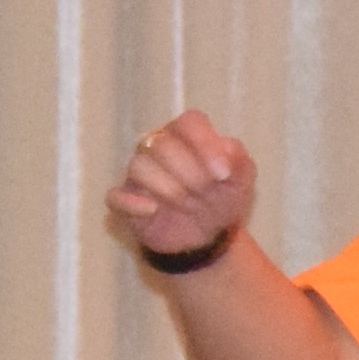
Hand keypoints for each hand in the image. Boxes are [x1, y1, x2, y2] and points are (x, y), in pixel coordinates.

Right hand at [109, 108, 255, 262]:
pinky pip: (115, 196)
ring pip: (138, 166)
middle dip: (188, 172)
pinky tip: (153, 211)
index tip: (223, 174)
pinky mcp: (124, 201)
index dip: (205, 144)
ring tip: (185, 203)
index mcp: (186, 135)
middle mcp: (156, 147)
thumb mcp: (242, 181)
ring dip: (167, 187)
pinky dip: (132, 203)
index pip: (189, 122)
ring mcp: (137, 174)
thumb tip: (225, 148)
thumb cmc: (221, 198)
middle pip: (161, 144)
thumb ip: (239, 160)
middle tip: (205, 192)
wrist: (206, 237)